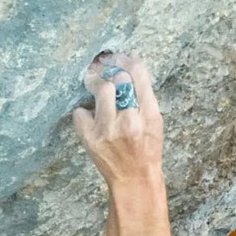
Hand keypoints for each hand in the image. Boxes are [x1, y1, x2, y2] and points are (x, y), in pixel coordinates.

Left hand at [73, 51, 164, 186]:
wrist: (134, 179)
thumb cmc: (147, 149)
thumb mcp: (155, 122)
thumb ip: (144, 98)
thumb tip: (127, 68)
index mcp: (150, 114)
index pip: (138, 73)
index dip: (125, 59)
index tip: (118, 56)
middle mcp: (130, 121)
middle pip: (118, 78)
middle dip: (109, 71)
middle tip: (101, 67)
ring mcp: (108, 130)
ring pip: (101, 90)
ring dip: (96, 84)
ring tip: (94, 83)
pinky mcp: (91, 139)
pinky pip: (80, 112)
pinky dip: (83, 111)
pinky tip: (90, 116)